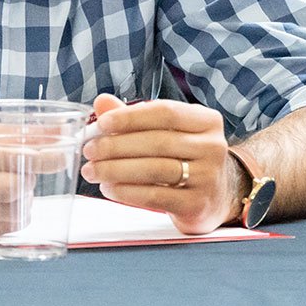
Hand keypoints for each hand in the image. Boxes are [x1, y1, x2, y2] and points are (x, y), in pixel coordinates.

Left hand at [80, 93, 242, 234]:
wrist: (215, 196)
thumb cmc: (185, 158)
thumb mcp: (168, 133)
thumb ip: (135, 118)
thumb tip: (101, 102)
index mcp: (207, 121)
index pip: (166, 112)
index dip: (131, 117)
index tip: (102, 123)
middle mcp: (213, 146)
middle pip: (158, 141)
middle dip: (117, 145)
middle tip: (90, 150)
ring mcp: (208, 177)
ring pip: (155, 169)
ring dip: (116, 170)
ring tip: (92, 171)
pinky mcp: (196, 204)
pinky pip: (156, 196)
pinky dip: (127, 192)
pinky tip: (109, 189)